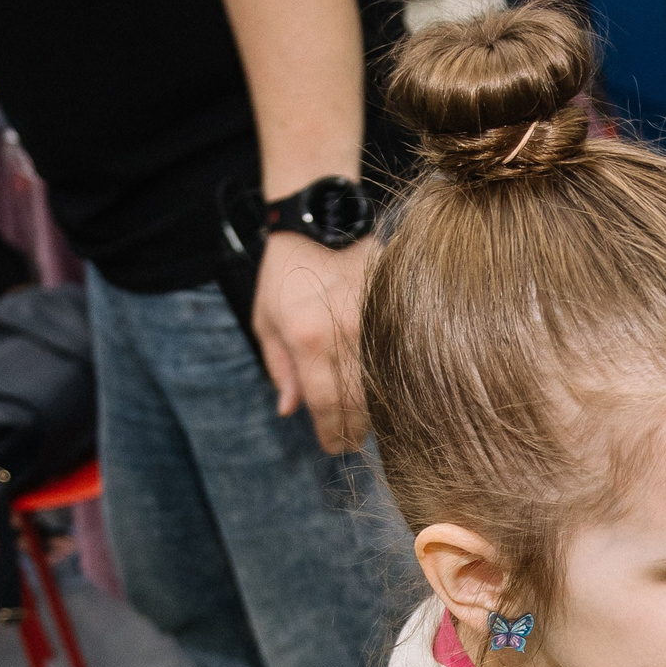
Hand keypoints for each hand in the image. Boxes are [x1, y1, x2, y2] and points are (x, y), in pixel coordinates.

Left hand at [252, 230, 373, 453]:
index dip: (330, 433)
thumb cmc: (285, 272)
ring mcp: (374, 319)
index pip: (326, 404)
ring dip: (376, 409)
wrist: (320, 219)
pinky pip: (399, 355)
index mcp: (307, 338)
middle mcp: (344, 331)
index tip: (332, 447)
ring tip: (366, 421)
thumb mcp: (266, 320)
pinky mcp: (394, 308)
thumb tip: (290, 411)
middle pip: (359, 402)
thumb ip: (279, 368)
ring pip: (384, 383)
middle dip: (354, 429)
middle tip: (350, 441)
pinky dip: (393, 379)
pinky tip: (386, 390)